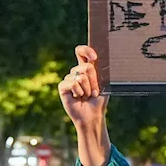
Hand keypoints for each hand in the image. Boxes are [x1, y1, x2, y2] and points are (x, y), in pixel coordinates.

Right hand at [60, 46, 111, 165]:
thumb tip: (96, 60)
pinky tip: (78, 98)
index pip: (81, 52)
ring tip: (86, 96)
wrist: (93, 115)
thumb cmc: (99, 100)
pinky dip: (78, 91)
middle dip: (94, 80)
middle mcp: (76, 73)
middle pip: (85, 66)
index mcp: (85, 69)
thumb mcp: (102, 83)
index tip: (94, 57)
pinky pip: (72, 83)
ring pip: (80, 76)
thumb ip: (99, 70)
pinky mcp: (63, 87)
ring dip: (87, 88)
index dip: (86, 50)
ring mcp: (69, 79)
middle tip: (94, 91)